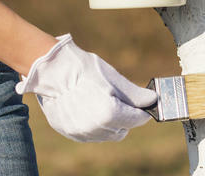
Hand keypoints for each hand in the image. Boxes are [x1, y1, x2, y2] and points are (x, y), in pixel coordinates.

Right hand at [16, 34, 156, 141]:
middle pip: (122, 129)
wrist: (52, 70)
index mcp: (110, 114)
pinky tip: (87, 107)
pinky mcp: (69, 132)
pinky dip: (93, 124)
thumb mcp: (114, 79)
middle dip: (124, 117)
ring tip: (100, 101)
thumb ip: (135, 94)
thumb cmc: (85, 71)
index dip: (141, 112)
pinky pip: (89, 134)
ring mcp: (81, 132)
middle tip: (119, 101)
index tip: (141, 106)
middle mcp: (96, 128)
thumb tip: (153, 100)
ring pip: (106, 134)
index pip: (136, 120)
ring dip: (109, 122)